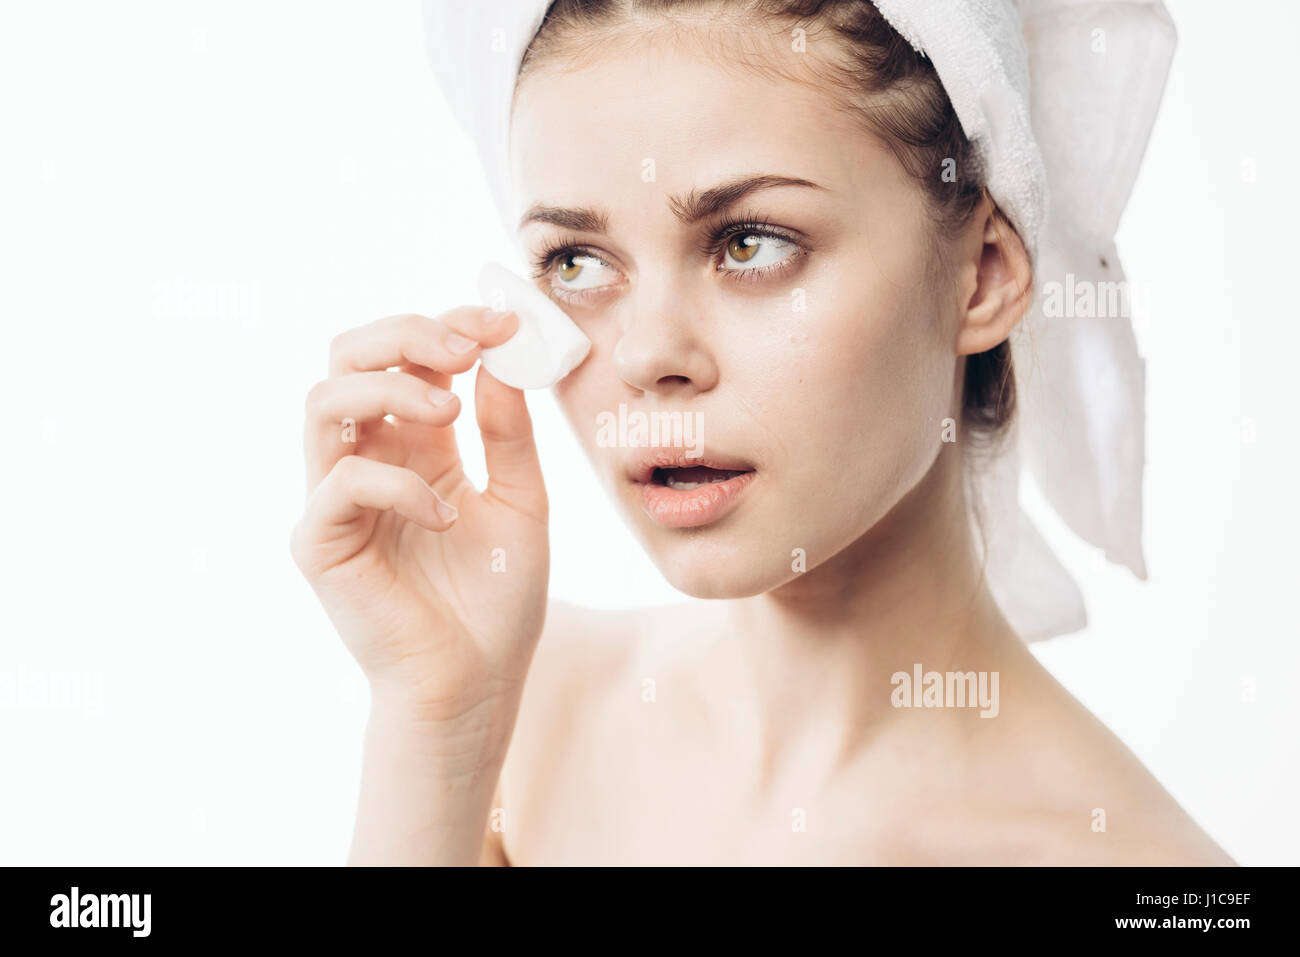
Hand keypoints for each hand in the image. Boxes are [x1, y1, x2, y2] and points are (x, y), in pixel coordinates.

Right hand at [291, 308, 549, 737]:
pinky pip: (340, 483)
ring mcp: (337, 498)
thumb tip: (503, 357)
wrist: (476, 682)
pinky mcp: (320, 542)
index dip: (450, 327)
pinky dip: (396, 484)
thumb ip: (508, 433)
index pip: (410, 358)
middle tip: (465, 348)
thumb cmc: (496, 598)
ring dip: (388, 386)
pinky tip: (446, 515)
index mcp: (416, 444)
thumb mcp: (522, 501)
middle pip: (348, 358)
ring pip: (323, 401)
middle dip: (404, 335)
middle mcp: (369, 459)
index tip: (505, 323)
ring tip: (448, 410)